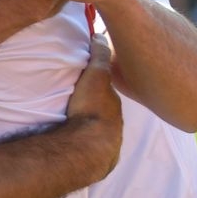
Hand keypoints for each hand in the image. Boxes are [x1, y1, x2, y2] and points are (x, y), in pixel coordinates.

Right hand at [62, 36, 122, 183]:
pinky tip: (82, 150)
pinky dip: (91, 150)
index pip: (109, 94)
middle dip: (99, 110)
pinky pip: (97, 154)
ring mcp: (112, 146)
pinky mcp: (102, 163)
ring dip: (94, 132)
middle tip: (83, 106)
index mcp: (114, 106)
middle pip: (107, 115)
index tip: (92, 84)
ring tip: (79, 129)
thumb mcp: (96, 76)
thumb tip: (101, 34)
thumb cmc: (91, 109)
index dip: (101, 88)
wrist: (89, 148)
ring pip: (104, 135)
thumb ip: (99, 56)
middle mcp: (117, 127)